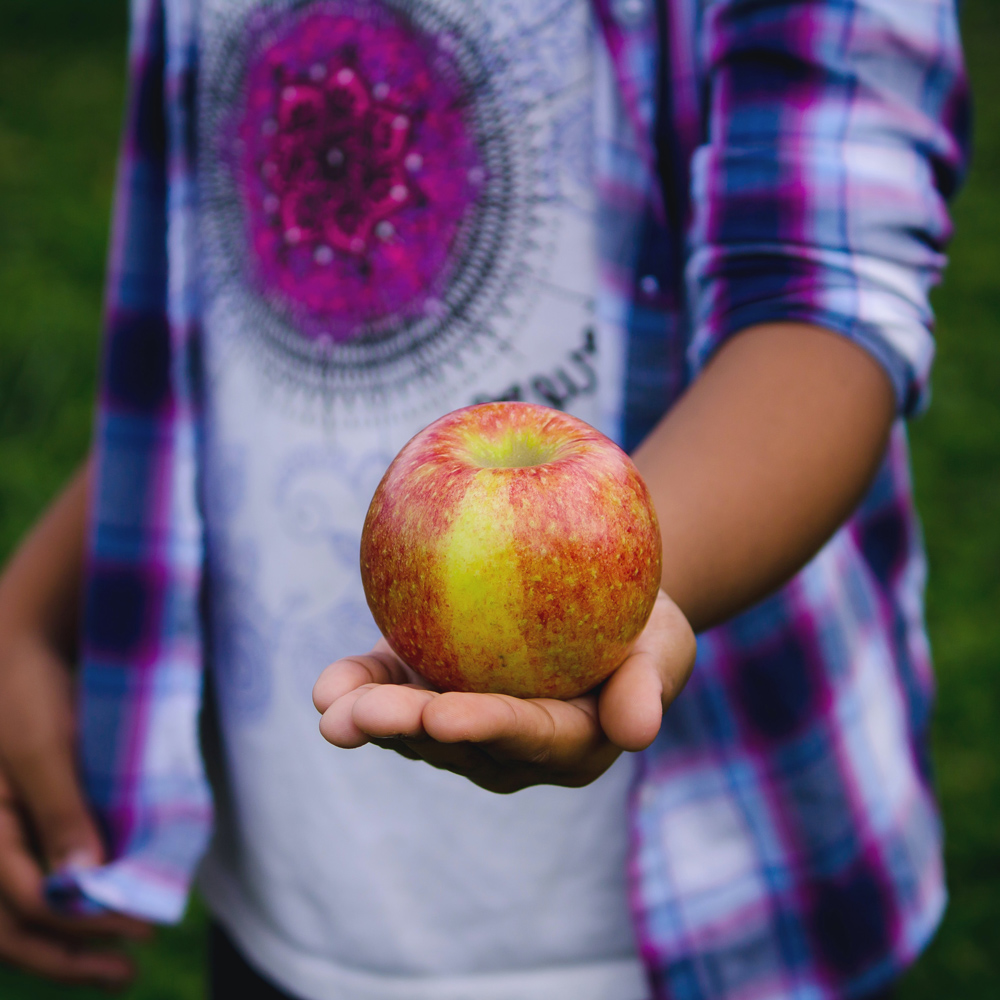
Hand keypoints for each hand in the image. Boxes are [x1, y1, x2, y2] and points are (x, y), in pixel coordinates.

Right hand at [0, 633, 152, 988]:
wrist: (34, 645)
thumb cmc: (30, 691)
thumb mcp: (43, 750)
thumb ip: (60, 812)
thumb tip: (82, 882)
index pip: (20, 900)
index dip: (78, 921)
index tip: (136, 927)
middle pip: (13, 924)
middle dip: (67, 955)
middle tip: (126, 973)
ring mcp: (9, 833)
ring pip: (24, 910)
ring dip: (69, 942)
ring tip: (118, 966)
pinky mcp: (33, 821)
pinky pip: (39, 879)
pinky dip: (71, 906)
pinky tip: (108, 913)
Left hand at [313, 591, 695, 792]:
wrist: (604, 600)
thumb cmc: (643, 625)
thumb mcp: (663, 646)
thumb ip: (649, 686)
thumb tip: (639, 732)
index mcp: (566, 744)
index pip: (525, 736)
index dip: (483, 728)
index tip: (443, 716)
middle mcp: (509, 746)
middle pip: (456, 741)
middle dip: (405, 730)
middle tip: (358, 718)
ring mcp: (467, 720)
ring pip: (415, 727)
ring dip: (369, 716)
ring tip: (329, 705)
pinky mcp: (434, 686)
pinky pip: (395, 689)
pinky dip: (360, 685)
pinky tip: (328, 685)